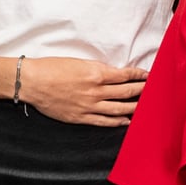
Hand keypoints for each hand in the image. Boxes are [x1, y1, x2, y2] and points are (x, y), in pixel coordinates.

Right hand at [18, 57, 146, 126]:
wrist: (32, 82)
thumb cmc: (51, 68)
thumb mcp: (78, 62)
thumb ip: (97, 69)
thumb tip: (113, 74)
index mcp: (96, 74)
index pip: (125, 75)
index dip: (139, 75)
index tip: (148, 76)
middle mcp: (96, 91)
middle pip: (127, 92)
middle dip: (142, 90)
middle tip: (153, 91)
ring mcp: (89, 106)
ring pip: (119, 108)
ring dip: (135, 107)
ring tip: (145, 106)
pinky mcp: (80, 117)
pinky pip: (104, 121)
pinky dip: (117, 122)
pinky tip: (126, 121)